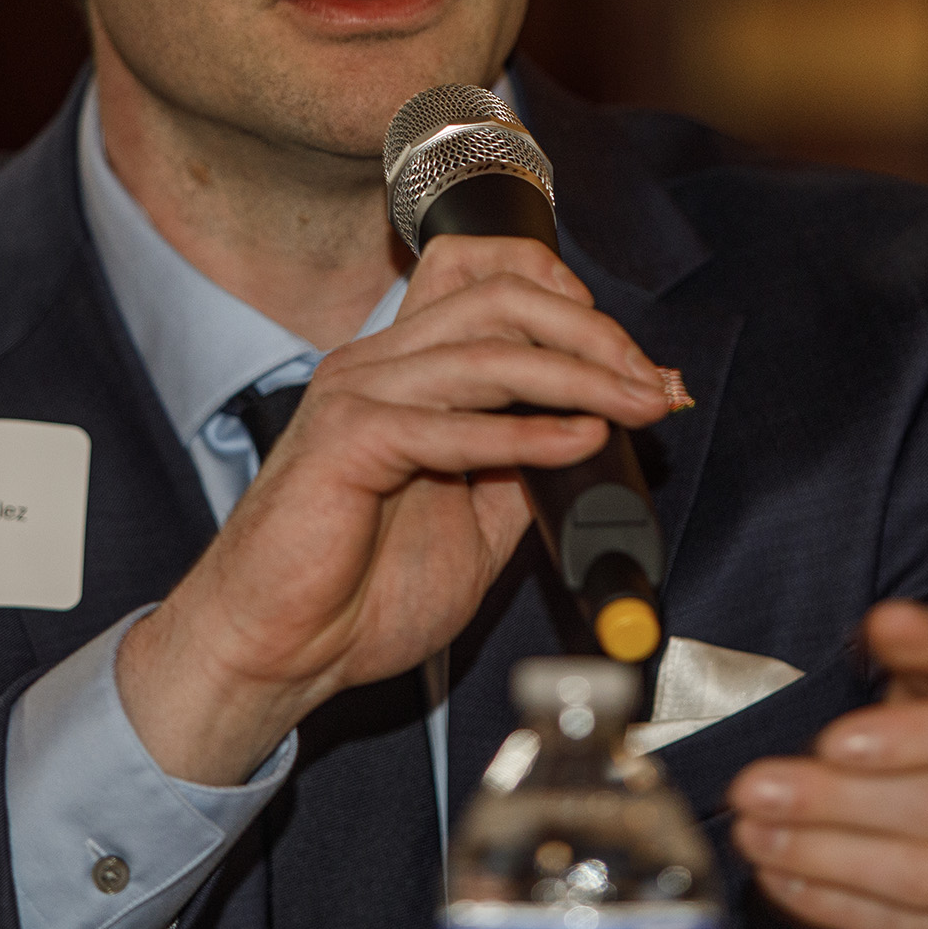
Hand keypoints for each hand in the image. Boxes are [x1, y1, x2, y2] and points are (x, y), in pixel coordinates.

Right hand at [118, 234, 670, 784]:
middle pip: (498, 296)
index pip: (483, 278)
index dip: (567, 299)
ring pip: (485, 349)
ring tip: (638, 404)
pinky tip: (578, 441)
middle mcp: (377, 365)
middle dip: (591, 331)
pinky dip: (526, 432)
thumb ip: (520, 469)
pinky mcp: (348, 442)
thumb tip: (595, 437)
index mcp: (401, 371)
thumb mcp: (473, 522)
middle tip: (651, 380)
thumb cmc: (355, 593)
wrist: (276, 651)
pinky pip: (452, 424)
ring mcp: (358, 395)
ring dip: (579, 374)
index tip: (631, 359)